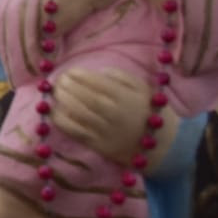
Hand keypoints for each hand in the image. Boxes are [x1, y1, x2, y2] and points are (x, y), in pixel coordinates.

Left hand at [51, 67, 175, 166]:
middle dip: (68, 86)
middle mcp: (115, 114)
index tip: (70, 71)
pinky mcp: (99, 145)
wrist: (162, 146)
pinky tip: (56, 110)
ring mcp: (106, 131)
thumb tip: (100, 72)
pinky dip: (62, 120)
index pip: (97, 84)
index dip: (80, 76)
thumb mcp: (142, 88)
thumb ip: (122, 76)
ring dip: (62, 100)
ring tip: (56, 91)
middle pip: (85, 98)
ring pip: (78, 114)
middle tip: (58, 79)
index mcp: (126, 98)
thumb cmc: (147, 111)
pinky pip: (76, 132)